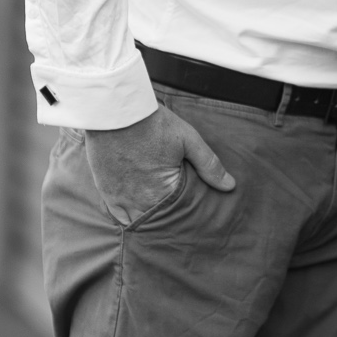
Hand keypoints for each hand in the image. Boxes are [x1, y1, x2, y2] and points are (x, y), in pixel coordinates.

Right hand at [85, 104, 234, 225]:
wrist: (116, 111)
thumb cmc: (154, 123)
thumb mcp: (188, 140)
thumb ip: (209, 165)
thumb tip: (230, 186)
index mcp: (163, 192)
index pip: (179, 217)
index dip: (186, 219)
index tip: (193, 221)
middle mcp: (140, 202)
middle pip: (158, 224)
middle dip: (167, 223)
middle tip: (177, 225)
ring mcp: (120, 198)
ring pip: (137, 223)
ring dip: (148, 222)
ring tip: (158, 219)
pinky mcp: (106, 191)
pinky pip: (118, 216)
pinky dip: (128, 218)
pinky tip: (137, 215)